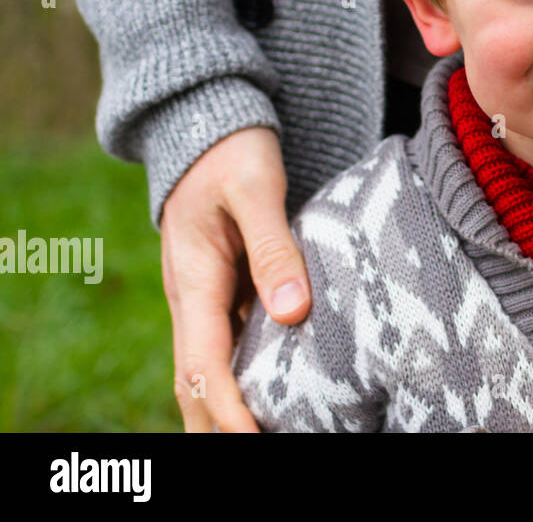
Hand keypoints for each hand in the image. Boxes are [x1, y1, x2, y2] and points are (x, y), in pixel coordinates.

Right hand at [159, 125, 310, 431]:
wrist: (210, 128)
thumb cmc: (234, 153)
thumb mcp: (257, 189)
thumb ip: (274, 247)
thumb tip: (294, 312)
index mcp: (193, 279)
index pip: (204, 363)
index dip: (228, 409)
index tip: (255, 440)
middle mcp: (190, 299)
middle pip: (196, 383)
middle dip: (220, 426)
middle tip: (262, 451)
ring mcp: (203, 299)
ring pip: (208, 371)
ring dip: (226, 411)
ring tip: (268, 438)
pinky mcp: (222, 293)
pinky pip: (225, 349)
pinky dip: (241, 383)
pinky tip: (276, 399)